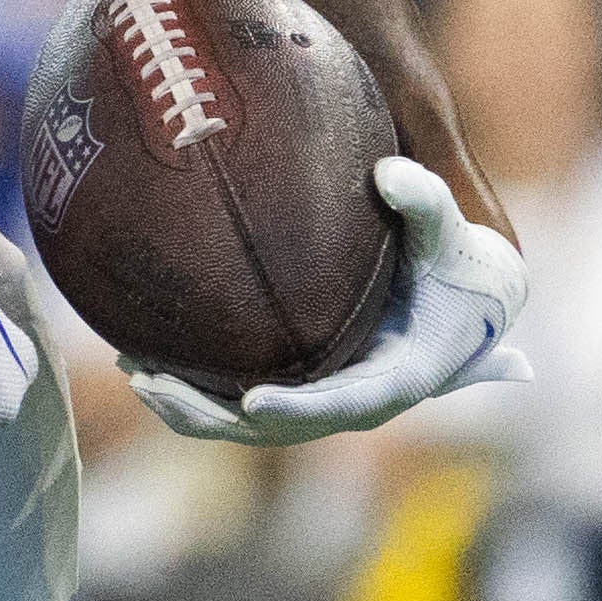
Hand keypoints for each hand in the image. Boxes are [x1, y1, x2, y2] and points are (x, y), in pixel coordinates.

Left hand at [130, 158, 530, 443]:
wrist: (466, 295)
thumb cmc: (457, 263)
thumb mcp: (449, 234)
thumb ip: (426, 203)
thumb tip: (387, 171)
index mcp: (396, 379)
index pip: (340, 406)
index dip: (296, 408)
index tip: (251, 401)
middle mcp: (355, 402)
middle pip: (276, 428)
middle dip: (213, 413)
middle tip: (155, 384)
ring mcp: (324, 400)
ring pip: (248, 424)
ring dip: (192, 408)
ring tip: (135, 374)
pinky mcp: (303, 388)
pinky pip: (242, 405)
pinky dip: (198, 393)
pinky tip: (145, 363)